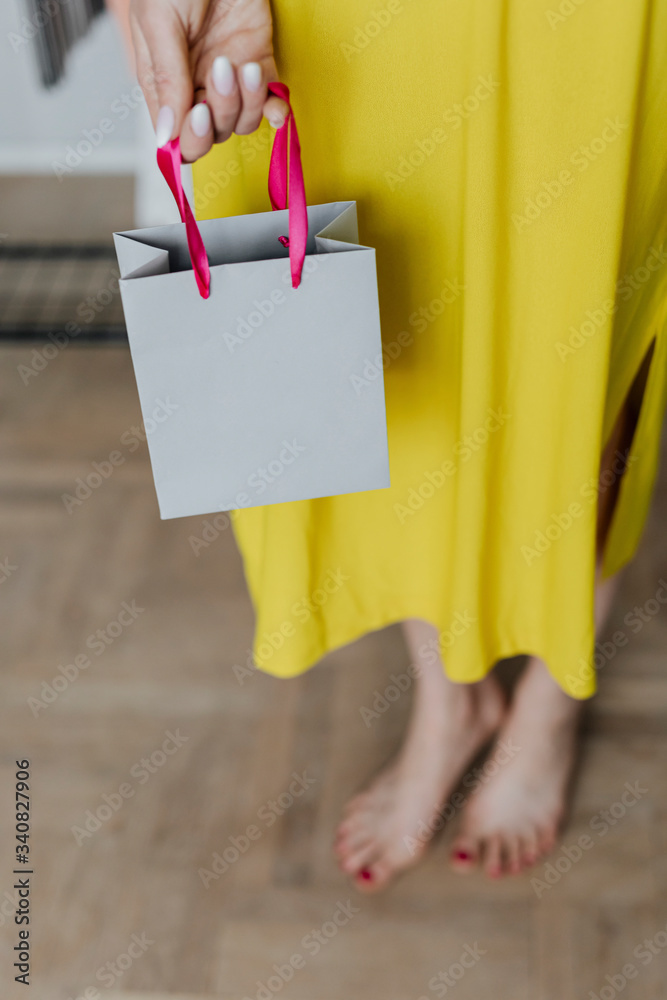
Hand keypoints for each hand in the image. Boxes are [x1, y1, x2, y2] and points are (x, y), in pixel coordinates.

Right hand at [129, 0, 287, 162]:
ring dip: (248, 102)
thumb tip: (165, 136)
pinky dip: (275, 107)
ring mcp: (229, 77)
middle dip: (222, 110)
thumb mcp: (160, 22)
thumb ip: (166, 78)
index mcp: (165, 81)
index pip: (177, 136)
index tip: (200, 113)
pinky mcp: (259, 62)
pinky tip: (277, 103)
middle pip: (214, 133)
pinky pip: (270, 101)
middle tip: (222, 69)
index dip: (191, 137)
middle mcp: (197, 85)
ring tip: (244, 64)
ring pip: (243, 120)